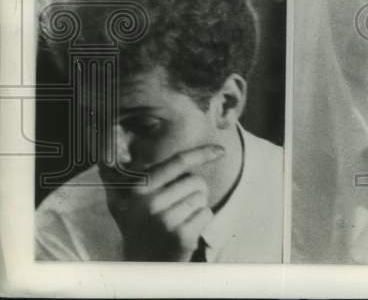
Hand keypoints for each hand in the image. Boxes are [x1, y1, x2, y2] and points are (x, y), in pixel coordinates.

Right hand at [100, 144, 223, 260]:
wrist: (140, 265)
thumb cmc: (136, 224)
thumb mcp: (121, 198)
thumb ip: (116, 170)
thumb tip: (110, 141)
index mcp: (137, 188)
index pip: (177, 162)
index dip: (201, 153)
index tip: (220, 150)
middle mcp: (149, 203)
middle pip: (195, 181)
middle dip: (192, 191)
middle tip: (175, 207)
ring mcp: (165, 221)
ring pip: (202, 197)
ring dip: (196, 206)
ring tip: (177, 219)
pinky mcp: (181, 236)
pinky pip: (206, 213)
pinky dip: (201, 221)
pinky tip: (184, 230)